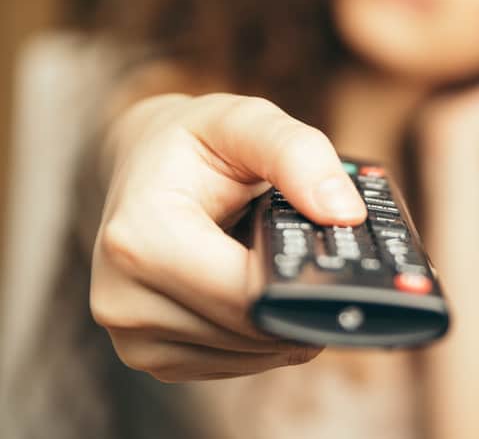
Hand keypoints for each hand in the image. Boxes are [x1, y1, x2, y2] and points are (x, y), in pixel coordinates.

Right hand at [90, 93, 366, 381]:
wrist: (143, 165)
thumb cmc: (198, 142)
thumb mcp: (247, 121)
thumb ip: (299, 155)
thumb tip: (345, 214)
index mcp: (139, 237)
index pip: (245, 295)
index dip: (306, 286)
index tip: (348, 265)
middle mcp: (123, 297)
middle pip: (251, 331)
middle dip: (303, 300)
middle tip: (329, 259)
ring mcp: (133, 337)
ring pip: (250, 354)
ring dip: (285, 318)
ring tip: (282, 263)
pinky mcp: (152, 358)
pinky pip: (237, 364)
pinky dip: (264, 333)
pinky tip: (262, 288)